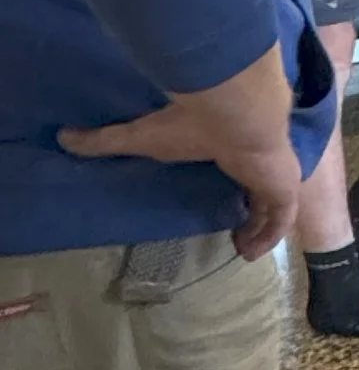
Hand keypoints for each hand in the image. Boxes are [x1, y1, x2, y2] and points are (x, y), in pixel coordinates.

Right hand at [59, 78, 301, 259]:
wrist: (237, 115)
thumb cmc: (192, 124)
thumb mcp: (141, 136)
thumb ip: (106, 140)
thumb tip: (63, 136)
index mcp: (230, 144)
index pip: (236, 164)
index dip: (233, 182)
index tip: (221, 199)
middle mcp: (256, 158)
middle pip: (260, 187)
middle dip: (253, 208)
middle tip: (236, 231)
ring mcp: (274, 174)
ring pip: (273, 206)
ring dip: (260, 228)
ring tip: (241, 249)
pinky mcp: (284, 188)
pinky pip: (281, 221)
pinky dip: (269, 238)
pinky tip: (250, 254)